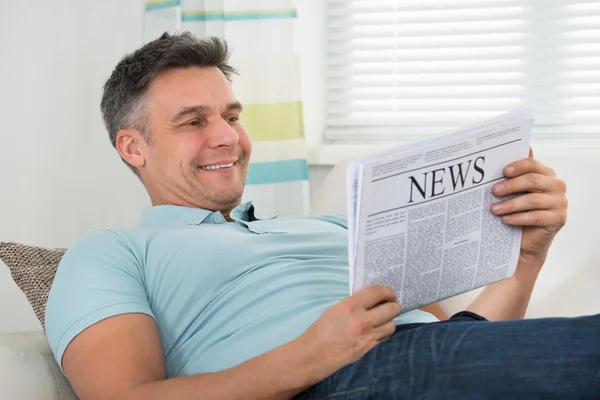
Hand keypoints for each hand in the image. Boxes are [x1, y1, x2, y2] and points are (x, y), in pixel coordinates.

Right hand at [298, 285, 400, 379]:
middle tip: (391, 304)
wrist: (314, 355)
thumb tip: (370, 302)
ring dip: (389, 320)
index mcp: (350, 306)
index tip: (390, 293)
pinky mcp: (369, 348)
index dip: (388, 291)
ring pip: (392, 325)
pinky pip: (385, 337)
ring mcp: (367, 336)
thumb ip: (354, 304)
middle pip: (391, 309)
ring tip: (383, 319)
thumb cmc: (320, 330)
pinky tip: (377, 331)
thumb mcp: (335, 309)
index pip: (377, 292)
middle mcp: (362, 320)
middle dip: (394, 305)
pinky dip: (384, 332)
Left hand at [490, 148, 567, 265]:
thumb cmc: (519, 211)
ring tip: (493, 209)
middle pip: (533, 181)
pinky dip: (518, 218)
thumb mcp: (515, 193)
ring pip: (532, 200)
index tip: (503, 171)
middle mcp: (557, 186)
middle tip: (493, 191)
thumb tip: (503, 154)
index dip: (518, 166)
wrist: (526, 239)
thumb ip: (513, 176)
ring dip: (510, 204)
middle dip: (511, 185)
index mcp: (547, 175)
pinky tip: (505, 219)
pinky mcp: (558, 219)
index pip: (533, 165)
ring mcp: (560, 203)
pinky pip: (536, 217)